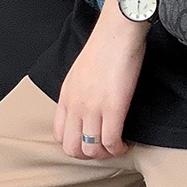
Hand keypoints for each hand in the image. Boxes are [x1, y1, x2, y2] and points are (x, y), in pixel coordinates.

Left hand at [53, 0, 148, 159]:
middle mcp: (75, 105)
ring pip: (91, 148)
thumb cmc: (106, 44)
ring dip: (104, 155)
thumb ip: (80, 90)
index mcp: (66, 96)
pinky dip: (119, 149)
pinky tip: (126, 145)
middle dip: (88, 155)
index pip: (60, 135)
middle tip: (103, 150)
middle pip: (72, 148)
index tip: (90, 141)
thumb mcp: (81, 70)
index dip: (75, 145)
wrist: (118, 31)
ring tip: (116, 148)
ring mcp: (93, 108)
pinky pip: (112, 141)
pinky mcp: (114, 107)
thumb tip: (89, 103)